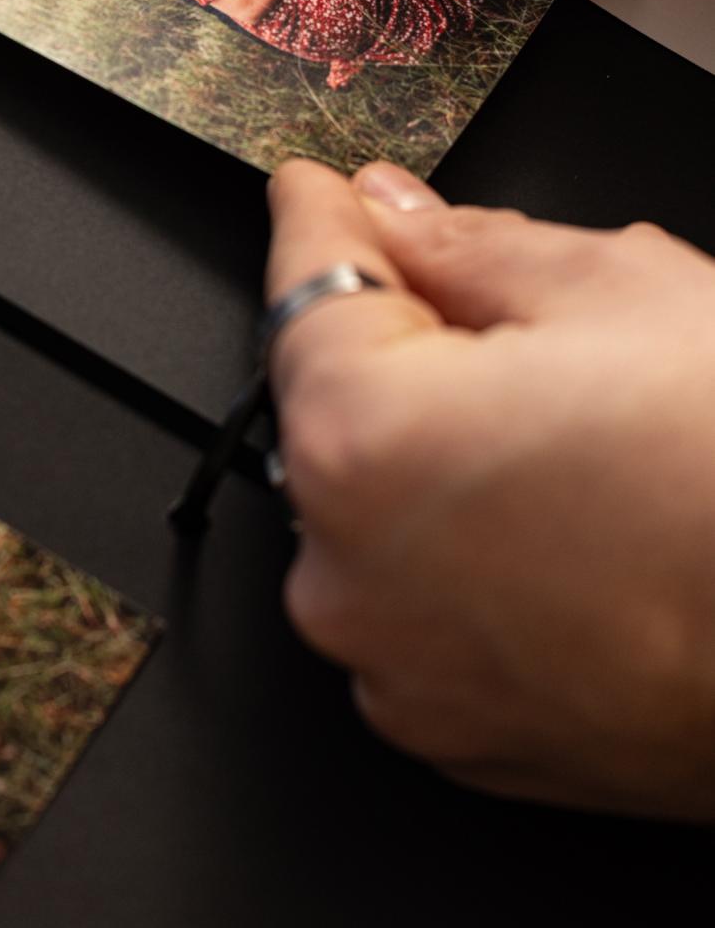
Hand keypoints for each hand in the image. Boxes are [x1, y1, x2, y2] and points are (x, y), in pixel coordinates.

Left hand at [265, 157, 714, 820]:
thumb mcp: (620, 293)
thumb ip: (468, 246)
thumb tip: (399, 216)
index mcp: (363, 442)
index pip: (307, 290)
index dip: (321, 219)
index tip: (317, 189)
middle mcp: (351, 575)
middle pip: (340, 402)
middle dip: (401, 338)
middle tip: (495, 304)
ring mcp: (402, 671)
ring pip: (383, 507)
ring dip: (438, 449)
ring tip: (574, 431)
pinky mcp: (465, 739)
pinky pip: (428, 601)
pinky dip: (470, 549)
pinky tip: (572, 518)